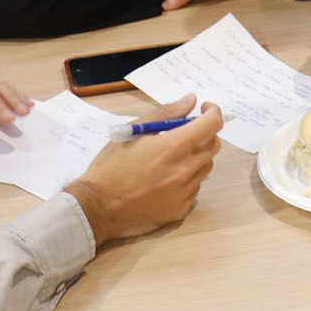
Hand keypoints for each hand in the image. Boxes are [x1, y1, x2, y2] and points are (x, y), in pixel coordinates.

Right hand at [66, 95, 224, 242]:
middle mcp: (185, 170)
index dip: (212, 112)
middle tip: (184, 134)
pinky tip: (164, 182)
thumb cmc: (111, 166)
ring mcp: (185, 193)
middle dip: (204, 134)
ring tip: (169, 160)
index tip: (203, 110)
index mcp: (174, 147)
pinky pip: (194, 189)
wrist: (98, 208)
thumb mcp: (133, 132)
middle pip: (213, 146)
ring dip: (195, 158)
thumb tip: (191, 100)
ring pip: (204, 167)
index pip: (212, 124)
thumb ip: (166, 114)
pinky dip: (186, 180)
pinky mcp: (180, 210)